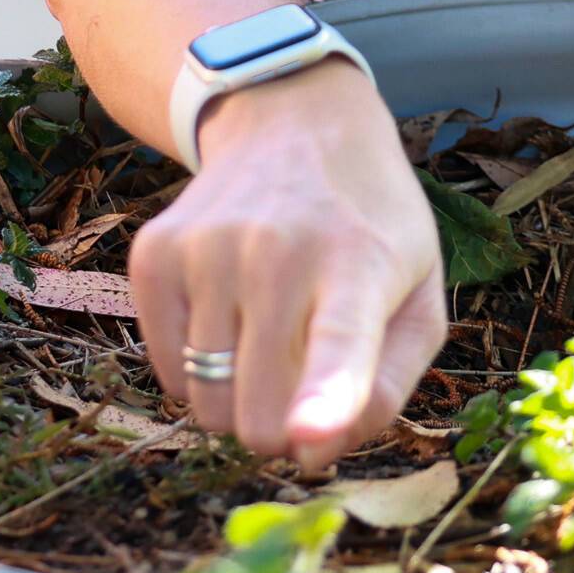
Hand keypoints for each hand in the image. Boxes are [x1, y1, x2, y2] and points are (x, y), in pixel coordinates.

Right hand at [127, 59, 445, 471]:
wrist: (292, 121)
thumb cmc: (369, 225)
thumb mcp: (419, 294)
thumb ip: (389, 384)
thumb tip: (319, 450)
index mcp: (358, 264)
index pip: (340, 343)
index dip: (325, 399)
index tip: (309, 439)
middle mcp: (276, 252)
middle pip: (258, 411)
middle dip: (282, 430)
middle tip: (304, 386)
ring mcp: (206, 250)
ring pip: (207, 404)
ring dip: (240, 402)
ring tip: (269, 345)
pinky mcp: (154, 254)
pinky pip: (167, 374)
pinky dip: (197, 373)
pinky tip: (229, 322)